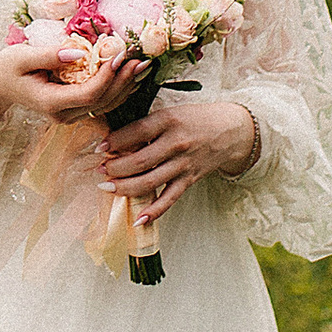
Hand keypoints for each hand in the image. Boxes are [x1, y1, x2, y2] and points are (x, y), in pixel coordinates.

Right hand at [0, 33, 138, 126]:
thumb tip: (78, 52)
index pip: (88, 94)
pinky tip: (130, 75)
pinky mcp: (74, 110)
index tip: (120, 55)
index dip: (108, 77)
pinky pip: (101, 103)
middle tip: (140, 59)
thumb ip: (49, 55)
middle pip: (102, 102)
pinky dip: (118, 89)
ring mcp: (69, 116)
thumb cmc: (7, 68)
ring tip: (142, 64)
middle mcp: (63, 115)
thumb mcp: (21, 56)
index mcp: (51, 103)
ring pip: (106, 105)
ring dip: (125, 86)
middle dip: (123, 80)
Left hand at [94, 92, 259, 223]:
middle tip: (99, 170)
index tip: (99, 147)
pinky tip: (137, 220)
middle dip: (114, 168)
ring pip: (150, 182)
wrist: (231, 130)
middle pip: (139, 161)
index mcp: (170, 120)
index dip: (115, 141)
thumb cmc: (196, 118)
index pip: (137, 132)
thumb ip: (147, 125)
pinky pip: (169, 199)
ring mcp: (183, 164)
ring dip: (125, 187)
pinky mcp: (189, 180)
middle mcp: (176, 143)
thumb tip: (114, 139)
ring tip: (107, 187)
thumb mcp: (171, 112)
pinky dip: (153, 212)